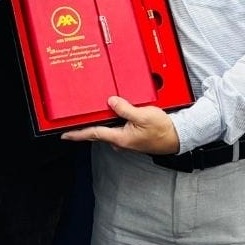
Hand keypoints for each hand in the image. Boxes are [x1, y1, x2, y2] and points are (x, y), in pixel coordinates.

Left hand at [60, 96, 180, 153]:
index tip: (65, 135)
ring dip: (101, 124)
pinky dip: (113, 123)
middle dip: (86, 128)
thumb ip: (125, 109)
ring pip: (109, 131)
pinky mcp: (133, 138)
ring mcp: (127, 141)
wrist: (178, 136)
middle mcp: (121, 142)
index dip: (78, 134)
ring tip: (93, 115)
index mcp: (121, 138)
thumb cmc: (162, 129)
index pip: (94, 134)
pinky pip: (118, 130)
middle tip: (74, 123)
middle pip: (99, 134)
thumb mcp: (143, 115)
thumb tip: (111, 102)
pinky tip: (114, 115)